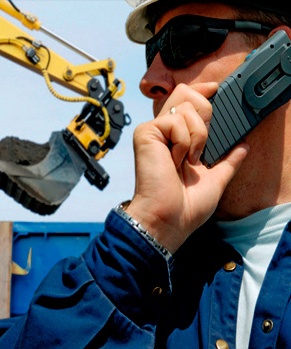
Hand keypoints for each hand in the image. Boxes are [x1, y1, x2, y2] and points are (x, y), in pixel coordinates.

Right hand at [125, 83, 248, 252]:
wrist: (169, 218)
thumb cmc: (185, 206)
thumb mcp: (215, 179)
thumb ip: (228, 160)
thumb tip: (243, 145)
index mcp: (177, 140)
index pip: (187, 101)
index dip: (202, 91)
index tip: (217, 89)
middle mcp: (163, 132)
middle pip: (185, 93)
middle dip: (204, 113)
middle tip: (200, 145)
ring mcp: (153, 132)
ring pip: (185, 107)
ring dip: (197, 136)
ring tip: (188, 160)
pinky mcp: (145, 134)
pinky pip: (175, 121)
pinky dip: (184, 142)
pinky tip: (176, 160)